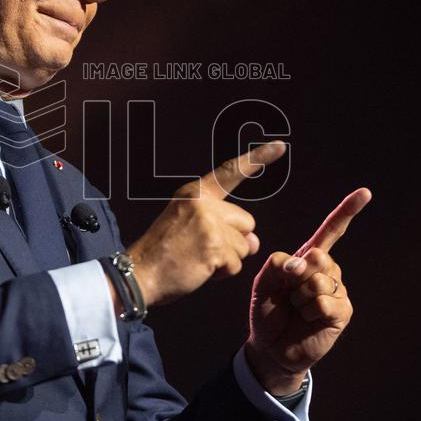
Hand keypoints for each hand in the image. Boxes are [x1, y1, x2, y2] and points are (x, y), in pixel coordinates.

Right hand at [126, 141, 287, 306]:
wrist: (139, 274)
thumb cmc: (164, 253)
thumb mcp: (190, 226)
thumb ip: (223, 226)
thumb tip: (254, 241)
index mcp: (194, 193)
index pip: (230, 172)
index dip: (258, 159)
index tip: (281, 146)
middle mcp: (203, 203)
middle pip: (247, 222)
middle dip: (234, 241)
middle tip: (202, 249)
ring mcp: (208, 224)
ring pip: (243, 246)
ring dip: (227, 260)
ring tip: (197, 259)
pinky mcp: (214, 246)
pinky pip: (236, 264)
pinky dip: (222, 273)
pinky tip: (199, 269)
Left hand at [244, 188, 370, 394]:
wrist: (271, 347)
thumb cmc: (267, 312)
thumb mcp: (262, 284)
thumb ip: (276, 265)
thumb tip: (303, 262)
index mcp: (308, 258)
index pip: (331, 231)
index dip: (346, 211)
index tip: (365, 193)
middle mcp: (327, 270)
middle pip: (319, 256)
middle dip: (296, 275)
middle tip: (288, 293)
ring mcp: (337, 290)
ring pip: (320, 282)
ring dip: (300, 298)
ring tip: (296, 308)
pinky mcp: (342, 312)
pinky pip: (326, 303)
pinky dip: (310, 312)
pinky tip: (307, 319)